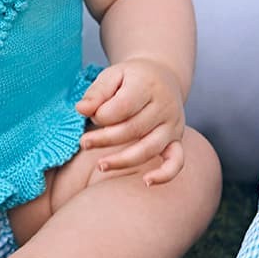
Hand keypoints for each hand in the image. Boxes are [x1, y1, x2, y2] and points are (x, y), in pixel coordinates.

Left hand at [74, 57, 185, 184]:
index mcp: (147, 85)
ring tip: (100, 165)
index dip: (102, 115)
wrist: (162, 75)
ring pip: (149, 148)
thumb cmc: (131, 78)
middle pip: (133, 129)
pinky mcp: (177, 140)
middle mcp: (165, 106)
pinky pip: (176, 161)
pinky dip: (164, 174)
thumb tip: (81, 110)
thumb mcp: (112, 75)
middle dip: (105, 139)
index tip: (91, 114)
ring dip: (123, 160)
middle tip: (84, 143)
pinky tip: (147, 182)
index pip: (122, 107)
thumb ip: (97, 92)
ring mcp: (173, 125)